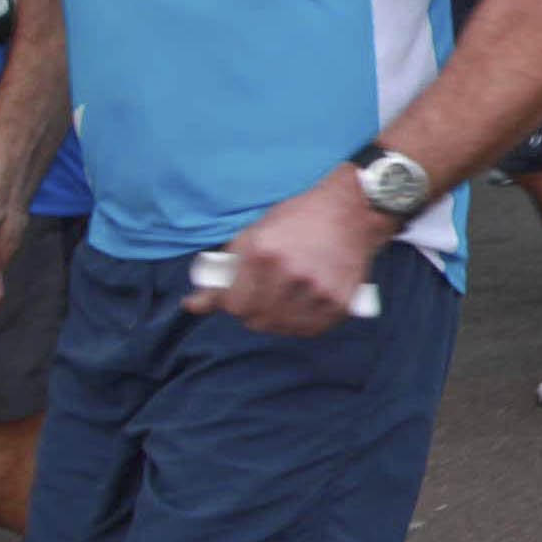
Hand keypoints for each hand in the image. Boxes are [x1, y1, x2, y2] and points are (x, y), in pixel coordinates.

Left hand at [186, 169, 387, 335]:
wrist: (350, 212)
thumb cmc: (296, 220)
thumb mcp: (253, 236)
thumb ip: (223, 273)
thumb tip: (192, 307)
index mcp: (262, 253)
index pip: (233, 305)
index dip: (234, 302)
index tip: (242, 293)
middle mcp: (290, 273)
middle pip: (256, 320)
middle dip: (255, 310)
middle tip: (266, 293)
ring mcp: (317, 290)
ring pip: (282, 327)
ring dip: (279, 317)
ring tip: (287, 296)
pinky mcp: (339, 302)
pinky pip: (309, 330)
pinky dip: (302, 322)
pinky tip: (305, 301)